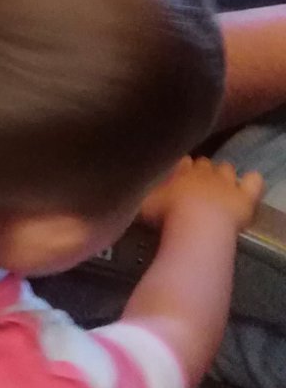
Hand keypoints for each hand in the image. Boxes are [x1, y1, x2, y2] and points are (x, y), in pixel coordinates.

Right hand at [139, 156, 263, 231]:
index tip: (178, 175)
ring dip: (225, 174)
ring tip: (221, 187)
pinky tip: (249, 185)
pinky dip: (252, 181)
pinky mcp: (246, 195)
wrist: (198, 226)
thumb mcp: (144, 205)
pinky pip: (254, 180)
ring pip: (227, 168)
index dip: (181, 167)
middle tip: (197, 185)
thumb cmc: (168, 216)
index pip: (181, 161)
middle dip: (202, 170)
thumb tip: (132, 192)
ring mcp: (226, 181)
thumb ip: (141, 196)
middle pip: (204, 163)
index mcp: (179, 171)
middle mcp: (203, 171)